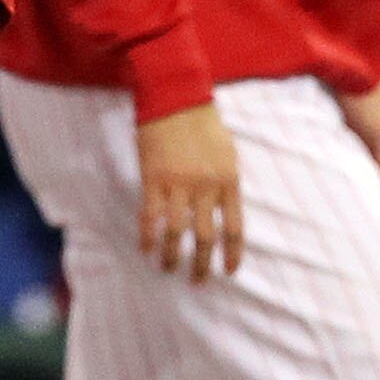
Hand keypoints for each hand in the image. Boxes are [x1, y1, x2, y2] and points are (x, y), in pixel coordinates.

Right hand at [135, 102, 242, 282]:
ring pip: (176, 233)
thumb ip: (227, 181)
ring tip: (168, 270)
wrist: (177, 97)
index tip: (229, 272)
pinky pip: (151, 217)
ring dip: (172, 256)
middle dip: (202, 265)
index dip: (232, 254)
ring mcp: (179, 185)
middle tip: (198, 282)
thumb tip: (224, 207)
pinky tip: (145, 250)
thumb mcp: (228, 152)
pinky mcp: (154, 179)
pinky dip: (147, 236)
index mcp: (229, 181)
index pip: (234, 228)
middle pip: (206, 238)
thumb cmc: (204, 122)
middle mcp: (206, 188)